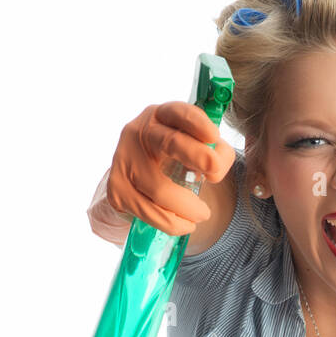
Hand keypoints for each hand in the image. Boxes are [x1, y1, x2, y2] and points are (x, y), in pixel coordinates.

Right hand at [105, 100, 237, 237]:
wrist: (133, 181)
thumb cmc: (171, 159)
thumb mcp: (191, 146)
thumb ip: (213, 151)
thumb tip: (218, 166)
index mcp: (159, 116)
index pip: (177, 112)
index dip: (196, 122)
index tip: (214, 136)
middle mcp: (137, 133)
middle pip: (169, 143)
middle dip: (196, 155)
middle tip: (215, 171)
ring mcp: (124, 161)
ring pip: (160, 189)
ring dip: (188, 207)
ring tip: (203, 214)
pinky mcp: (117, 190)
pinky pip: (150, 212)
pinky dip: (174, 223)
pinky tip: (186, 224)